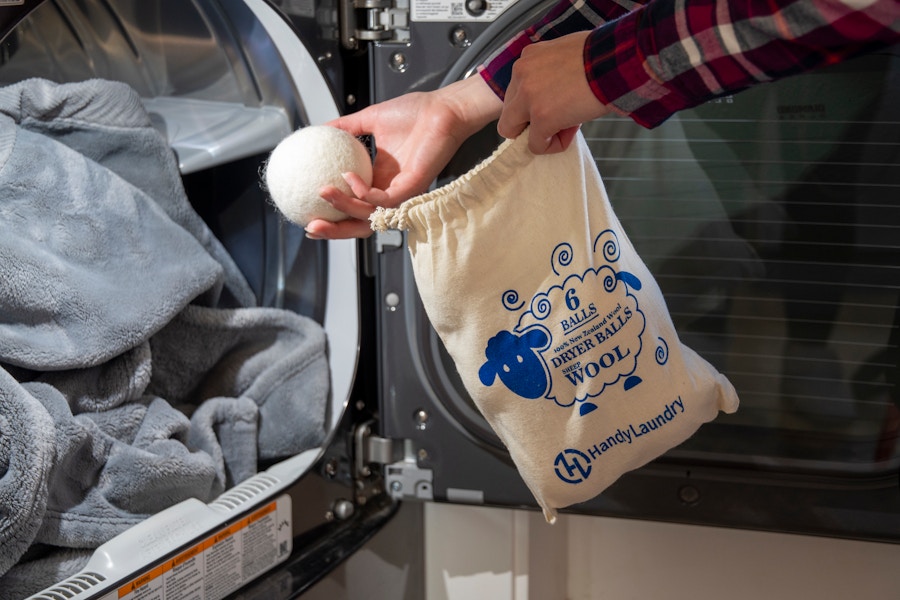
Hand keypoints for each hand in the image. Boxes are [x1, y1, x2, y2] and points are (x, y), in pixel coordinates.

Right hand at [305, 77, 502, 238]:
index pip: (353, 207)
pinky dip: (363, 191)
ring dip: (343, 207)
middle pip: (359, 223)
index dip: (331, 216)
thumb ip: (345, 127)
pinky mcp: (411, 188)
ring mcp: (400, 192)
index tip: (307, 214)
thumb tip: (319, 129)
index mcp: (378, 179)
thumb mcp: (370, 119)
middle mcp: (389, 190)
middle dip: (334, 230)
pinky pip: (382, 199)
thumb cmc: (417, 114)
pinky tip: (350, 178)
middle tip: (310, 226)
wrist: (442, 109)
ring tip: (323, 193)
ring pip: (369, 215)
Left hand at [497, 32, 611, 153]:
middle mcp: (522, 74)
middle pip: (510, 111)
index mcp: (528, 57)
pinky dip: (552, 145)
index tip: (559, 101)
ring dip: (539, 132)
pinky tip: (572, 130)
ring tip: (568, 125)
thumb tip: (554, 91)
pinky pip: (535, 145)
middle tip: (559, 117)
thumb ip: (550, 71)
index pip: (518, 89)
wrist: (618, 60)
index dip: (537, 101)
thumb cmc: (603, 55)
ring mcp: (528, 97)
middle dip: (531, 119)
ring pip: (513, 130)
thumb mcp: (566, 53)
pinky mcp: (541, 118)